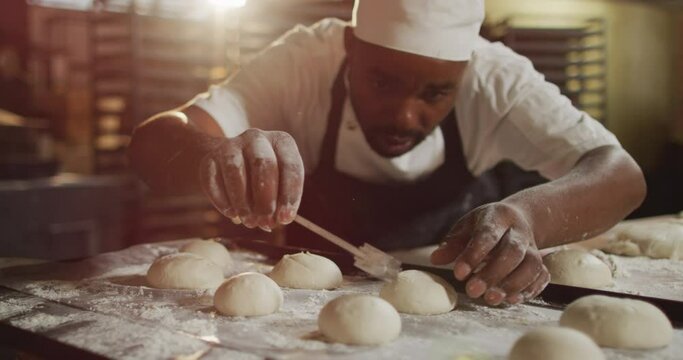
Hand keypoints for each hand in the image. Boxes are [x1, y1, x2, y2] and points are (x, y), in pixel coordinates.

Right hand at [199, 129, 303, 230]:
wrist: (228, 161)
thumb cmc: (263, 178)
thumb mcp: (279, 184)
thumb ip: (280, 202)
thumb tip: (272, 222)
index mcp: (281, 142)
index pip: (290, 166)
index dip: (289, 195)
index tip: (285, 219)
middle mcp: (256, 138)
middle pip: (263, 164)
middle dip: (265, 198)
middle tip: (265, 222)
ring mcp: (230, 145)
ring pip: (235, 171)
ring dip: (242, 201)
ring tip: (249, 221)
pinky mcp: (209, 159)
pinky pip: (213, 180)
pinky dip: (223, 201)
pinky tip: (232, 214)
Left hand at [430, 202, 549, 305]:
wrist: (519, 219)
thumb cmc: (485, 226)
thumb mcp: (467, 227)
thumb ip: (452, 244)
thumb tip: (435, 259)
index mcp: (498, 216)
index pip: (487, 234)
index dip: (473, 255)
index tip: (458, 274)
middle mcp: (519, 231)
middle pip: (512, 251)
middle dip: (493, 273)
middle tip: (473, 291)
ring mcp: (533, 247)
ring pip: (531, 265)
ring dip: (512, 284)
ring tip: (491, 299)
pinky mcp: (542, 262)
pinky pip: (542, 276)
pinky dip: (529, 289)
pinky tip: (511, 300)